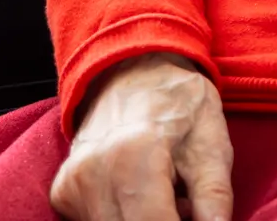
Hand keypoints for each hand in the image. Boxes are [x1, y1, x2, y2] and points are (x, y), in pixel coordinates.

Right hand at [51, 53, 231, 220]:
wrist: (135, 71)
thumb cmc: (181, 105)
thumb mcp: (212, 144)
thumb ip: (214, 198)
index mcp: (133, 158)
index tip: (193, 217)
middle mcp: (92, 174)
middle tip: (184, 207)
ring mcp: (71, 186)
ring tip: (168, 200)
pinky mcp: (62, 194)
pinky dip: (123, 220)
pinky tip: (143, 200)